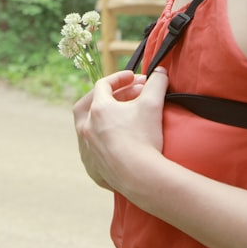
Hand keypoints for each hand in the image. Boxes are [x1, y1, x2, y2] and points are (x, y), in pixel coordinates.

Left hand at [73, 68, 168, 191]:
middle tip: (123, 94)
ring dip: (100, 119)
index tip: (134, 78)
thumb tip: (160, 71)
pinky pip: (92, 151)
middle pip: (88, 105)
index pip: (103, 85)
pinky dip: (100, 143)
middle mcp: (86, 128)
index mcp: (98, 110)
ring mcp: (87, 149)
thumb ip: (157, 83)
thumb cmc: (144, 138)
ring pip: (86, 128)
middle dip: (105, 96)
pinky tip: (113, 143)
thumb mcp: (153, 104)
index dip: (119, 78)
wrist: (140, 176)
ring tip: (117, 117)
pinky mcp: (92, 168)